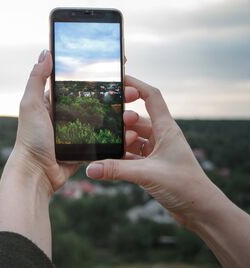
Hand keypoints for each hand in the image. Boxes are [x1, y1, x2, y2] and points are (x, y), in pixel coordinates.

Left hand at [12, 50, 139, 194]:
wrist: (36, 173)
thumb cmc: (31, 138)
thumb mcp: (30, 105)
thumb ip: (37, 79)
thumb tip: (46, 52)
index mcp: (54, 102)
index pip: (78, 83)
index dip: (96, 74)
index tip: (116, 65)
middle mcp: (66, 115)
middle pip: (95, 100)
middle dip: (114, 94)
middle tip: (132, 91)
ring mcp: (76, 132)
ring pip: (102, 119)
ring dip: (118, 114)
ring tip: (132, 111)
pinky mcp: (84, 148)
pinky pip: (103, 139)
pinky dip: (116, 136)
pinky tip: (129, 130)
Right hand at [86, 75, 221, 227]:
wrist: (200, 210)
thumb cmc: (184, 186)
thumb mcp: (147, 174)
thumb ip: (116, 169)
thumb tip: (91, 168)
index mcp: (166, 128)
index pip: (151, 97)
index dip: (136, 85)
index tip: (118, 79)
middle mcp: (162, 136)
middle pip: (137, 118)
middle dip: (121, 119)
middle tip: (104, 120)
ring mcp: (157, 150)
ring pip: (133, 138)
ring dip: (120, 140)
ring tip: (104, 142)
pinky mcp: (153, 165)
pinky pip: (132, 154)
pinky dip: (121, 156)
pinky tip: (108, 160)